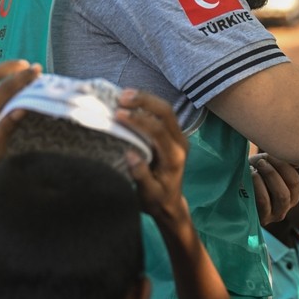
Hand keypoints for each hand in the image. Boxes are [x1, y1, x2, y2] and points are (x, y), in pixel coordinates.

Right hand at [119, 89, 190, 227]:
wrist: (170, 204)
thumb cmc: (156, 200)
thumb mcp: (148, 193)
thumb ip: (141, 175)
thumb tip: (130, 154)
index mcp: (174, 156)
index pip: (158, 130)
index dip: (138, 119)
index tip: (118, 114)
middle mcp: (180, 142)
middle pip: (166, 112)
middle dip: (144, 100)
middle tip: (121, 97)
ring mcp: (178, 136)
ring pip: (165, 109)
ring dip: (145, 99)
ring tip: (122, 94)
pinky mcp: (172, 134)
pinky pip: (162, 114)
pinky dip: (146, 104)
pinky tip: (130, 101)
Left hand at [252, 153, 298, 224]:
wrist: (231, 189)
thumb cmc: (252, 174)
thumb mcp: (267, 166)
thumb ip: (282, 163)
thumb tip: (297, 163)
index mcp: (291, 194)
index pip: (295, 179)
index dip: (284, 165)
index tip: (269, 155)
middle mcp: (286, 206)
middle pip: (292, 186)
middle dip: (277, 170)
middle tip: (261, 161)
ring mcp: (276, 214)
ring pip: (282, 195)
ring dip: (270, 177)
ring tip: (255, 168)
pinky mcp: (263, 219)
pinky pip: (265, 201)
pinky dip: (259, 186)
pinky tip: (251, 176)